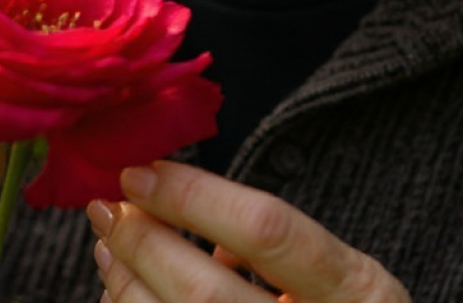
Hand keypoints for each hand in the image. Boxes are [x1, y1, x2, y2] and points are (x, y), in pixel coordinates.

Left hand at [87, 161, 411, 302]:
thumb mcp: (335, 271)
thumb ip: (268, 241)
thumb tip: (168, 203)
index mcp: (355, 288)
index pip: (266, 229)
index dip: (195, 196)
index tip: (139, 172)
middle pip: (206, 294)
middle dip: (145, 246)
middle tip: (107, 209)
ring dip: (129, 287)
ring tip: (108, 247)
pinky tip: (122, 296)